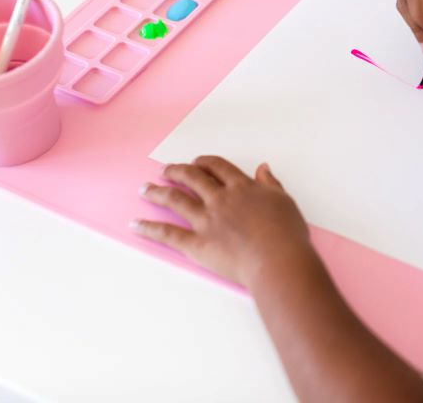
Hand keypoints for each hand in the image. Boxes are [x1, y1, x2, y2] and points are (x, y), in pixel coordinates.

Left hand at [131, 156, 311, 286]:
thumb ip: (270, 183)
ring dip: (157, 192)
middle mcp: (219, 199)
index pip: (217, 167)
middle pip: (192, 178)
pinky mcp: (197, 244)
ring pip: (175, 200)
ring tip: (144, 188)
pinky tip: (136, 224)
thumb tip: (263, 168)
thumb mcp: (283, 200)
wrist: (278, 260)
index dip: (204, 162)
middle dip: (176, 171)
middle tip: (166, 170)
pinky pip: (168, 234)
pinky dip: (150, 228)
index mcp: (241, 187)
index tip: (195, 162)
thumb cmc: (286, 233)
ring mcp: (206, 220)